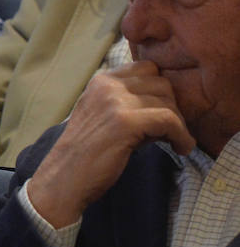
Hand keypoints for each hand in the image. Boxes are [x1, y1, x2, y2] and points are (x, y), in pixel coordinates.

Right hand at [27, 62, 192, 228]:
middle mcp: (107, 85)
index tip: (162, 113)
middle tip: (170, 131)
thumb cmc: (86, 153)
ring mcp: (115, 101)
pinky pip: (170, 121)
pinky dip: (182, 136)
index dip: (160, 91)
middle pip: (162, 83)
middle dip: (172, 107)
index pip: (147, 68)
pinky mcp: (126, 122)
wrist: (65, 178)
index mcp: (100, 81)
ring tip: (176, 141)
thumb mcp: (104, 116)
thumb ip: (129, 103)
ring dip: (179, 124)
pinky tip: (181, 149)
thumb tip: (169, 105)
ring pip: (169, 102)